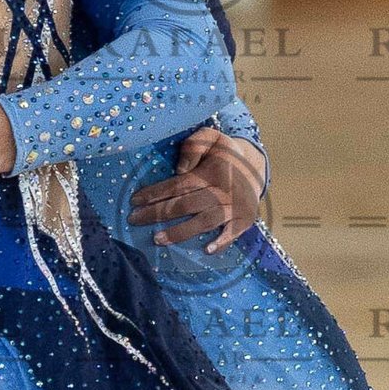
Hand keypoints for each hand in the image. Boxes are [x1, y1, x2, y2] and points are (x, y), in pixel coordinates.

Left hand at [127, 127, 263, 253]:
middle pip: (184, 205)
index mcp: (210, 173)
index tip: (134, 201)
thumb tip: (180, 170)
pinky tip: (206, 250)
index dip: (154, 193)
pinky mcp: (244, 220)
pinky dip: (221, 243)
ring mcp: (233, 207)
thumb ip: (193, 147)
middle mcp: (221, 191)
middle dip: (157, 214)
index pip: (177, 185)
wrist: (255, 168)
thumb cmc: (224, 154)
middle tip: (133, 220)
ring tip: (157, 240)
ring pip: (203, 222)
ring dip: (180, 232)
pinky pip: (232, 234)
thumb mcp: (210, 138)